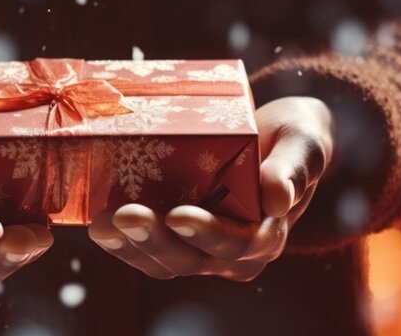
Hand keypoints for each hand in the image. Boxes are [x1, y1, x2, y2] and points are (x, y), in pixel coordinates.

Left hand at [88, 96, 332, 280]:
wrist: (272, 138)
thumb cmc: (292, 138)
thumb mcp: (304, 143)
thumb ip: (295, 167)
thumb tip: (279, 198)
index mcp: (267, 235)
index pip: (237, 244)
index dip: (207, 233)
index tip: (178, 214)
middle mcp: (233, 253)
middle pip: (190, 259)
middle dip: (154, 240)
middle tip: (124, 214)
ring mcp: (200, 249)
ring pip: (162, 261)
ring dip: (129, 246)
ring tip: (101, 223)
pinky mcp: (175, 237)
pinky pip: (146, 249)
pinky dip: (122, 240)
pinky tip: (97, 222)